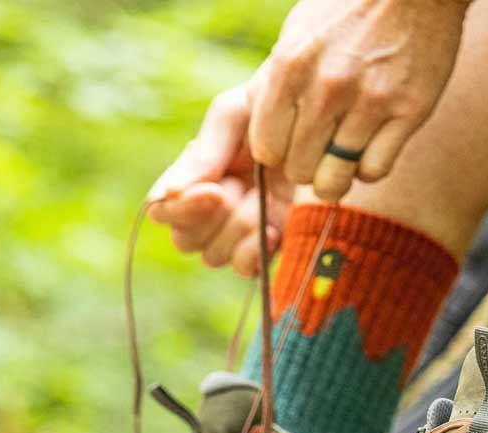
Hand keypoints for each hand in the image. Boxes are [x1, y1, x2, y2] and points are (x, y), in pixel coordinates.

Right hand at [147, 84, 293, 276]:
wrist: (325, 120)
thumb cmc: (275, 108)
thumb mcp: (235, 116)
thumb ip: (202, 153)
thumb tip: (166, 194)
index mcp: (194, 177)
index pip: (162, 210)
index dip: (181, 209)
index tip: (215, 192)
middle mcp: (210, 210)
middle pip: (185, 240)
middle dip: (213, 218)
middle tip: (242, 188)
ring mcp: (238, 232)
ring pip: (214, 255)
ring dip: (240, 228)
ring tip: (265, 197)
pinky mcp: (268, 247)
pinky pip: (244, 269)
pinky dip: (256, 250)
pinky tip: (275, 226)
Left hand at [249, 0, 468, 201]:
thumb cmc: (347, 12)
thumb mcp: (297, 34)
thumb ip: (272, 83)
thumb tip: (255, 131)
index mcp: (290, 66)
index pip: (266, 150)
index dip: (278, 152)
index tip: (291, 141)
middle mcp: (327, 86)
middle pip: (298, 171)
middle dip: (307, 166)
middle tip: (321, 148)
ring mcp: (370, 101)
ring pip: (335, 180)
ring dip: (337, 174)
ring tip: (344, 153)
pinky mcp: (408, 112)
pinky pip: (374, 171)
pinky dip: (370, 168)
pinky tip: (372, 145)